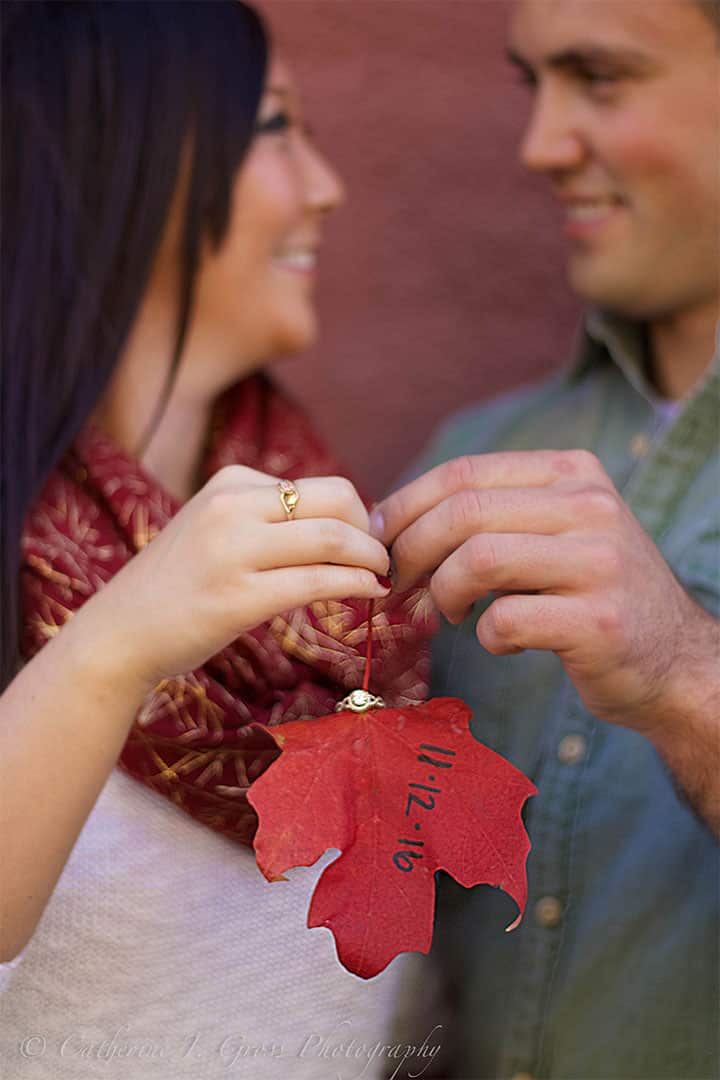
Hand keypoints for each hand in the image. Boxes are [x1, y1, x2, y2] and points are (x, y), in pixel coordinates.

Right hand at [90, 467, 390, 686]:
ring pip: (333, 539)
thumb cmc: (177, 585)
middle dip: (371, 530)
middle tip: (381, 558)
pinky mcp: (238, 598)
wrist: (120, 633)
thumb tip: (343, 525)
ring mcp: (233, 552)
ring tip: (382, 577)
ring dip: (372, 559)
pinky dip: (356, 586)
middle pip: (336, 500)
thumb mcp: (215, 527)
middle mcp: (232, 506)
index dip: (358, 514)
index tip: (368, 540)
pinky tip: (368, 595)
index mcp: (231, 482)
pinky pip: (317, 582)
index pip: (321, 487)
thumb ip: (266, 518)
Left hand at [373, 449, 717, 731]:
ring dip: (444, 593)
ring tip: (450, 612)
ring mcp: (600, 562)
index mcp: (572, 473)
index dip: (405, 505)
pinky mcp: (600, 622)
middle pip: (464, 512)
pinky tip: (504, 643)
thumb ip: (490, 517)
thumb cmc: (589, 595)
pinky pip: (505, 620)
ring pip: (478, 560)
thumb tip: (388, 523)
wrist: (674, 661)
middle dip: (411, 551)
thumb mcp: (554, 533)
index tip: (377, 539)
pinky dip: (486, 637)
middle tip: (397, 584)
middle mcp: (591, 506)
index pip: (464, 473)